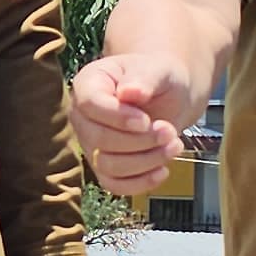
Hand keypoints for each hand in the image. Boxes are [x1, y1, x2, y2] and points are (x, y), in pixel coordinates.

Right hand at [69, 52, 203, 195]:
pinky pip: (114, 185)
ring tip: (173, 145)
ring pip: (107, 165)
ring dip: (146, 160)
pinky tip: (163, 170)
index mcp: (88, 85)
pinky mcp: (104, 168)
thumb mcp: (159, 70)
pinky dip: (140, 183)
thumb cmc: (159, 78)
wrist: (168, 98)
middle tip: (169, 131)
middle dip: (139, 141)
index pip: (90, 104)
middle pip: (98, 138)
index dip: (118, 117)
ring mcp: (91, 145)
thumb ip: (145, 78)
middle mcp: (82, 117)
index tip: (146, 120)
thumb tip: (129, 92)